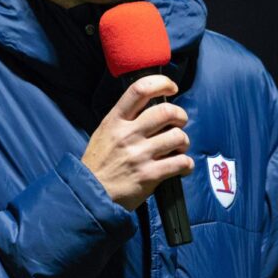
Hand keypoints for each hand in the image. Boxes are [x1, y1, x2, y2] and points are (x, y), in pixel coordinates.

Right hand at [81, 75, 193, 209]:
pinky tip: (181, 166)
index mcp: (115, 120)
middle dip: (180, 116)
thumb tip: (151, 107)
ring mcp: (140, 155)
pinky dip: (187, 164)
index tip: (171, 88)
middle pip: (166, 112)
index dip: (161, 83)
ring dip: (184, 141)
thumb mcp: (104, 132)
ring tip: (178, 148)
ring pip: (177, 137)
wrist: (91, 194)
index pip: (140, 90)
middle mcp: (128, 134)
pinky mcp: (150, 175)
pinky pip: (181, 163)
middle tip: (179, 123)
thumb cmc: (99, 162)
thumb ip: (125, 119)